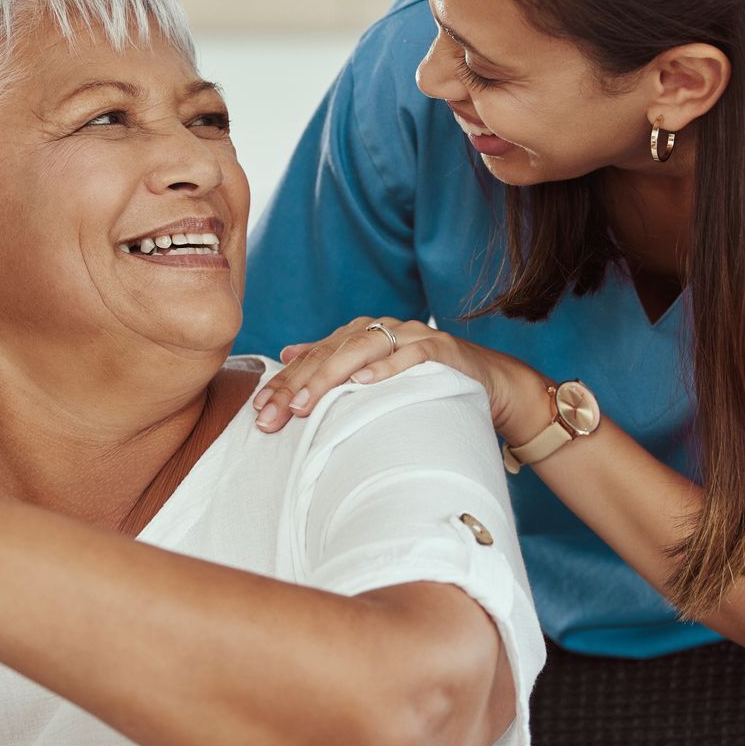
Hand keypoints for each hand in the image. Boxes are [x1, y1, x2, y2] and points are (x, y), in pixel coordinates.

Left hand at [251, 316, 550, 441]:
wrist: (485, 380)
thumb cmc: (422, 382)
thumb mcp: (373, 373)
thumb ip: (332, 361)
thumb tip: (287, 353)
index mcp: (357, 335)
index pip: (312, 359)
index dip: (283, 384)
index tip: (259, 412)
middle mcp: (379, 330)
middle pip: (329, 354)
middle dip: (297, 386)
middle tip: (273, 415)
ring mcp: (408, 336)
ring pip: (361, 351)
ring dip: (331, 377)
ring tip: (305, 403)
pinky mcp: (437, 347)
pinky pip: (408, 355)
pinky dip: (386, 368)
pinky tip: (363, 384)